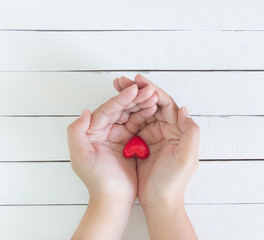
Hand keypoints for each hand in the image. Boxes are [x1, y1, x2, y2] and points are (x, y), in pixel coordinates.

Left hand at [67, 81, 157, 202]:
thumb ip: (76, 132)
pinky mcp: (130, 141)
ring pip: (130, 114)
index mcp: (92, 131)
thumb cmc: (97, 181)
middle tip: (148, 90)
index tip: (134, 89)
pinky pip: (138, 124)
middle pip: (120, 108)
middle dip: (134, 98)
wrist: (114, 199)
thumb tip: (85, 111)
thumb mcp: (81, 157)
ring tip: (154, 96)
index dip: (121, 98)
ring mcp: (118, 135)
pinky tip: (154, 109)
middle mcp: (104, 130)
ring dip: (141, 104)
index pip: (107, 110)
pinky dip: (145, 115)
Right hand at [113, 74, 199, 206]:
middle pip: (151, 104)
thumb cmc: (174, 182)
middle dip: (137, 91)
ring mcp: (153, 136)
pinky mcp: (142, 144)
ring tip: (116, 88)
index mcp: (178, 130)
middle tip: (121, 81)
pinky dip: (125, 115)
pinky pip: (133, 125)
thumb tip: (184, 108)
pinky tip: (115, 108)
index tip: (138, 80)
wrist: (159, 202)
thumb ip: (190, 132)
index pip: (166, 104)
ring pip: (141, 112)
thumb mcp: (187, 157)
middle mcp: (166, 129)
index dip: (152, 90)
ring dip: (130, 100)